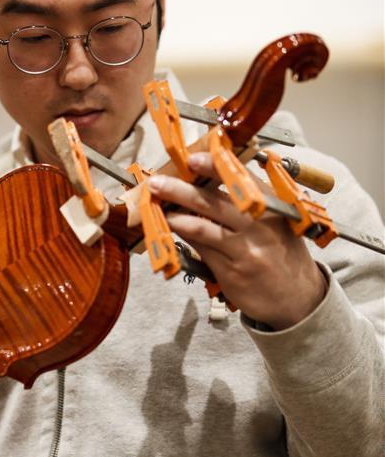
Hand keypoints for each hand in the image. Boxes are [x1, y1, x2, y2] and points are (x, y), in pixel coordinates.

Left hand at [147, 152, 327, 329]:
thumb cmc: (282, 253)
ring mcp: (247, 249)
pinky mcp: (233, 271)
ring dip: (175, 215)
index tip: (191, 158)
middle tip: (158, 182)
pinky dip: (183, 237)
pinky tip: (171, 229)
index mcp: (273, 205)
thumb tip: (206, 183)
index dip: (214, 166)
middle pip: (215, 201)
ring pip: (203, 226)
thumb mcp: (277, 222)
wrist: (300, 298)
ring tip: (156, 207)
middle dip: (182, 189)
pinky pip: (202, 249)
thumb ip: (249, 203)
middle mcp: (261, 224)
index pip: (241, 178)